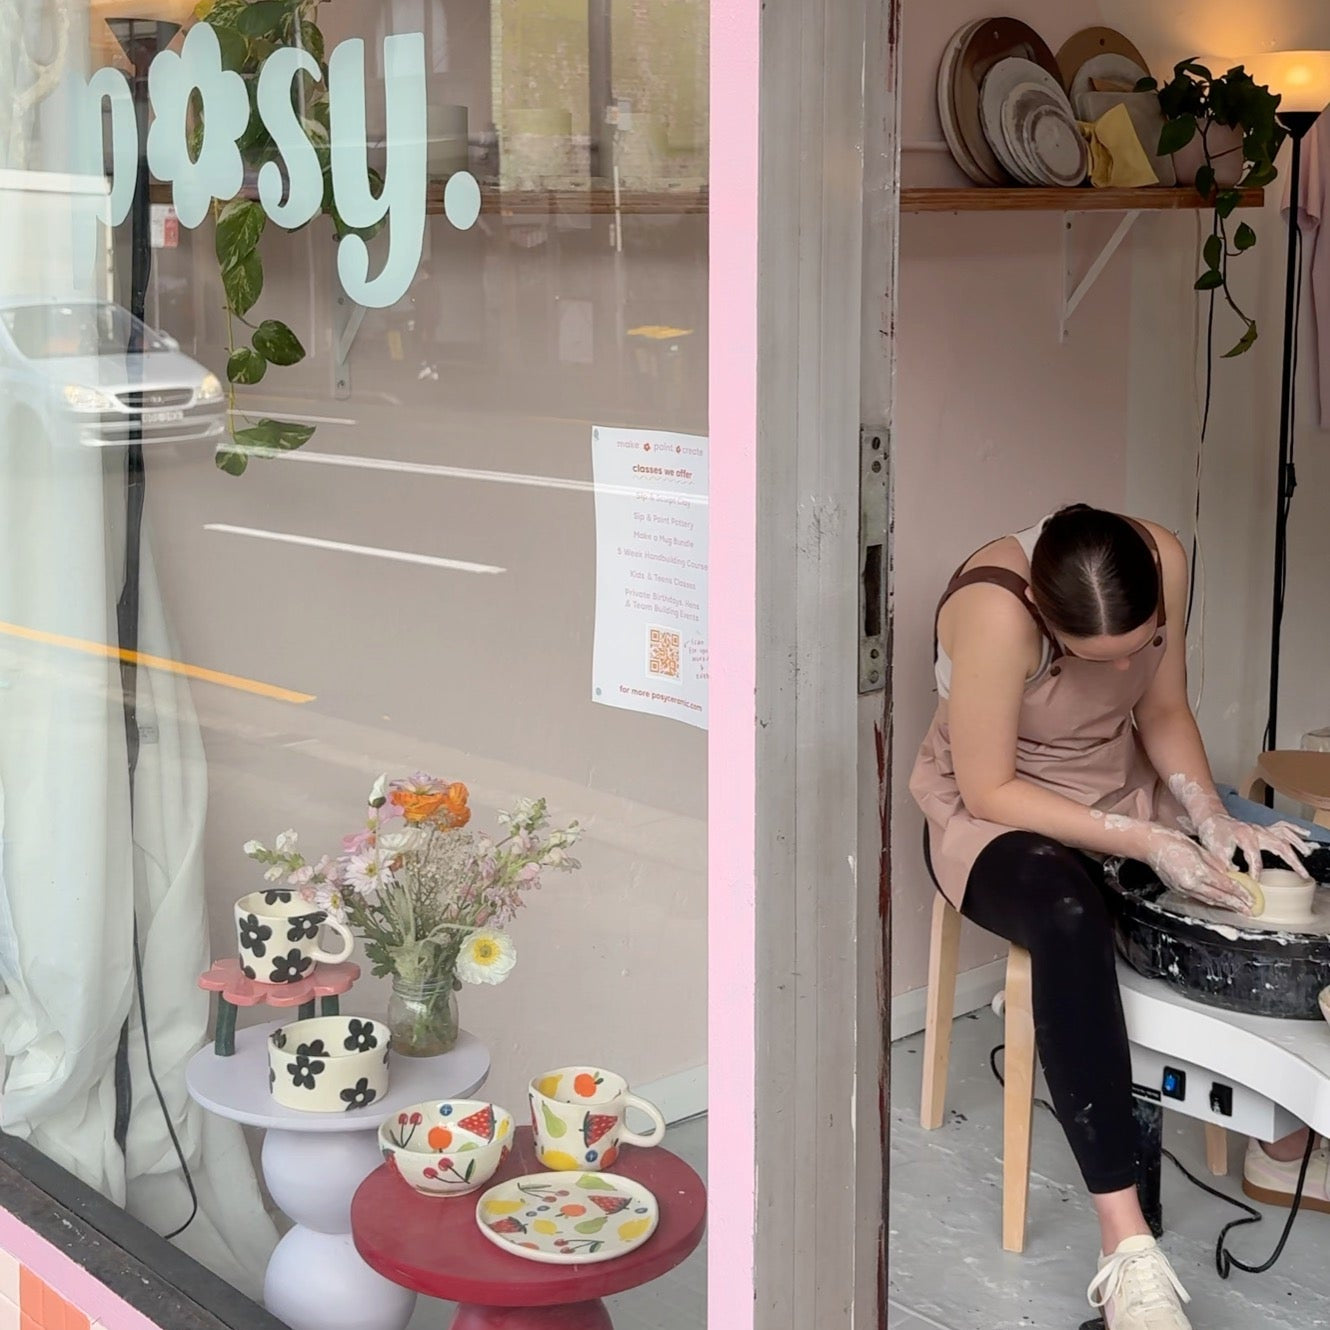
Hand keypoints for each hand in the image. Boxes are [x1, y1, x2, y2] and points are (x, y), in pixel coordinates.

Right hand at [1143, 827, 1256, 912]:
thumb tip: (1230, 873)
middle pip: (1218, 896)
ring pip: (1208, 899)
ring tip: (1238, 909)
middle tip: (1250, 910)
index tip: (1252, 898)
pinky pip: (1198, 897)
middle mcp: (1190, 883)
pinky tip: (1218, 902)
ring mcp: (1183, 888)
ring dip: (1224, 905)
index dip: (1240, 892)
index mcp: (1197, 871)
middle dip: (1236, 904)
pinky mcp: (1177, 890)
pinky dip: (1211, 900)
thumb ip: (1215, 864)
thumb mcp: (1199, 849)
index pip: (1224, 885)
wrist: (1150, 845)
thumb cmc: (1173, 842)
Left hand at [1193, 812, 1313, 881]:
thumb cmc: (1213, 834)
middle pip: (1279, 844)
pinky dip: (1295, 830)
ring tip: (1307, 855)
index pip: (1254, 856)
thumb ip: (1225, 864)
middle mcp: (1256, 831)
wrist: (1212, 819)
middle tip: (1302, 874)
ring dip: (1298, 845)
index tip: (1256, 881)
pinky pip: (1283, 827)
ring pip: (1285, 835)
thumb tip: (1237, 876)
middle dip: (1292, 860)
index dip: (1256, 870)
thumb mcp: (1215, 850)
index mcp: (1244, 835)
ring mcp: (1262, 829)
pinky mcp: (1263, 829)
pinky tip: (1305, 835)